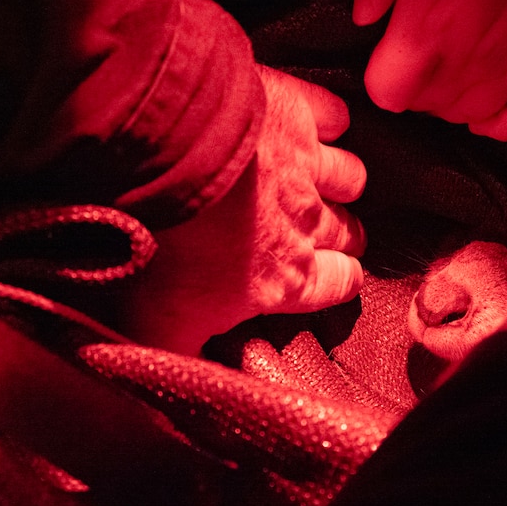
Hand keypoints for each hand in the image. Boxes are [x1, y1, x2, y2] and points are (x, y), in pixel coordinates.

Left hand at [123, 65, 366, 355]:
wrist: (156, 159)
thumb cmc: (160, 247)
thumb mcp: (160, 326)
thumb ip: (183, 357)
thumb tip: (186, 394)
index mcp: (286, 277)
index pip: (339, 285)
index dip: (340, 280)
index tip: (335, 276)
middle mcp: (308, 222)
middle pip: (348, 231)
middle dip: (344, 233)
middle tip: (326, 228)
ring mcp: (307, 164)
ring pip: (350, 176)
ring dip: (341, 180)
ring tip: (329, 178)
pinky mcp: (295, 111)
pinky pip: (334, 116)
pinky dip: (331, 119)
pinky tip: (323, 122)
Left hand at [353, 0, 506, 139]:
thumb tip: (364, 11)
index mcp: (429, 30)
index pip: (389, 93)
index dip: (382, 78)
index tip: (387, 58)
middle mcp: (469, 58)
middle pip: (427, 107)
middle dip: (416, 90)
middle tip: (418, 60)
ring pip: (470, 114)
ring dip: (452, 103)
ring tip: (449, 76)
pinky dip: (504, 123)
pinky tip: (486, 117)